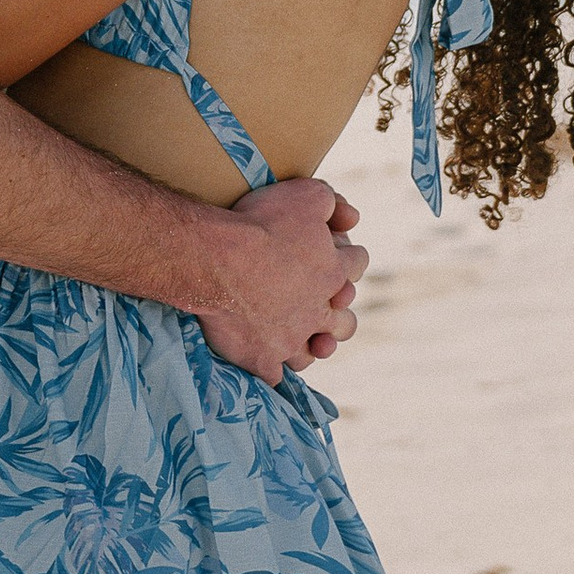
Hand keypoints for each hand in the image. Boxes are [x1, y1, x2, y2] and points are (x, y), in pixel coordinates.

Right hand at [194, 177, 367, 381]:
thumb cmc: (260, 224)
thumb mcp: (305, 195)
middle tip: (318, 304)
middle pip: (346, 322)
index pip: (357, 264)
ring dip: (310, 346)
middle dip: (337, 314)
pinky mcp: (264, 360)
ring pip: (313, 353)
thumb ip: (333, 202)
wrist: (216, 260)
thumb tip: (352, 216)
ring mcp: (292, 340)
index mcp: (334, 272)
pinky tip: (264, 363)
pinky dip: (270, 371)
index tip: (329, 253)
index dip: (346, 257)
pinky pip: (274, 378)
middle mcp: (320, 311)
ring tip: (297, 338)